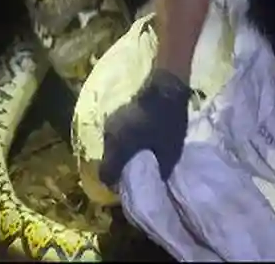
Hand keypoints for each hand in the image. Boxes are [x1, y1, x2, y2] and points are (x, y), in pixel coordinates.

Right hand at [99, 67, 191, 185]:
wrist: (166, 87)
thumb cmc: (167, 121)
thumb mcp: (169, 152)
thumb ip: (159, 171)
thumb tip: (155, 184)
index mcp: (117, 147)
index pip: (105, 174)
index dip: (114, 185)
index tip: (127, 187)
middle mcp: (108, 136)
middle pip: (108, 161)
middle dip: (119, 169)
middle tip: (136, 172)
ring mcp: (110, 123)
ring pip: (111, 147)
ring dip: (121, 154)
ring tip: (138, 155)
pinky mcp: (116, 114)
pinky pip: (115, 135)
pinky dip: (123, 141)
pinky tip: (139, 140)